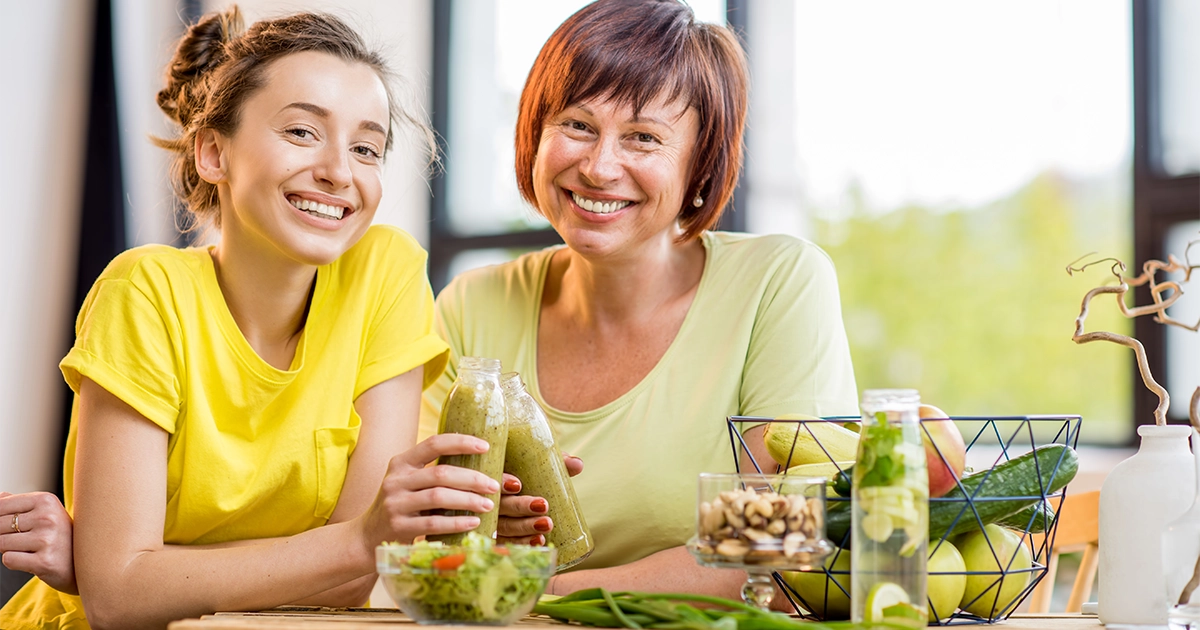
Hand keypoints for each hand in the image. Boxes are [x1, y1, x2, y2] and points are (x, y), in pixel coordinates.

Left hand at [0, 491, 77, 594]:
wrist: (86, 562)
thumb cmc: (60, 537)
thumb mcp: (45, 513)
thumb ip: (19, 504)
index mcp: (46, 501)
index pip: (1, 505)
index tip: (9, 525)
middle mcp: (48, 518)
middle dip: (3, 535)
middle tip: (23, 539)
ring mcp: (47, 540)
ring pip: (1, 543)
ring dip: (9, 549)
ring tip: (29, 549)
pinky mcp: (44, 561)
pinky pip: (8, 559)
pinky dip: (15, 562)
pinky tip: (32, 560)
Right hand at [358, 433, 499, 550]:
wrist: (368, 536)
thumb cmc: (403, 506)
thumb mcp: (412, 484)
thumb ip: (439, 475)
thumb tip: (489, 471)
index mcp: (402, 462)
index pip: (433, 443)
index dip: (460, 442)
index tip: (485, 446)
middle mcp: (396, 480)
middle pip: (441, 473)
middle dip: (472, 478)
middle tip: (494, 486)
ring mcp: (395, 503)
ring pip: (438, 497)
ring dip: (468, 500)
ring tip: (488, 505)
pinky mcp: (398, 527)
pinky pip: (433, 523)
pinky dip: (456, 523)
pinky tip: (473, 523)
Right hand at [497, 452, 583, 544]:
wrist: (524, 488)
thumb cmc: (530, 473)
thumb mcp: (541, 465)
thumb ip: (558, 463)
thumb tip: (577, 465)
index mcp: (495, 475)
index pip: (492, 479)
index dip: (502, 483)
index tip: (518, 485)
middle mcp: (489, 498)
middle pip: (500, 504)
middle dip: (520, 507)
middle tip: (543, 506)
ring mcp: (491, 519)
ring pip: (504, 525)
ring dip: (524, 527)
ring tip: (547, 525)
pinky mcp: (499, 535)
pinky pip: (507, 542)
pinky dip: (522, 543)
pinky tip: (539, 541)